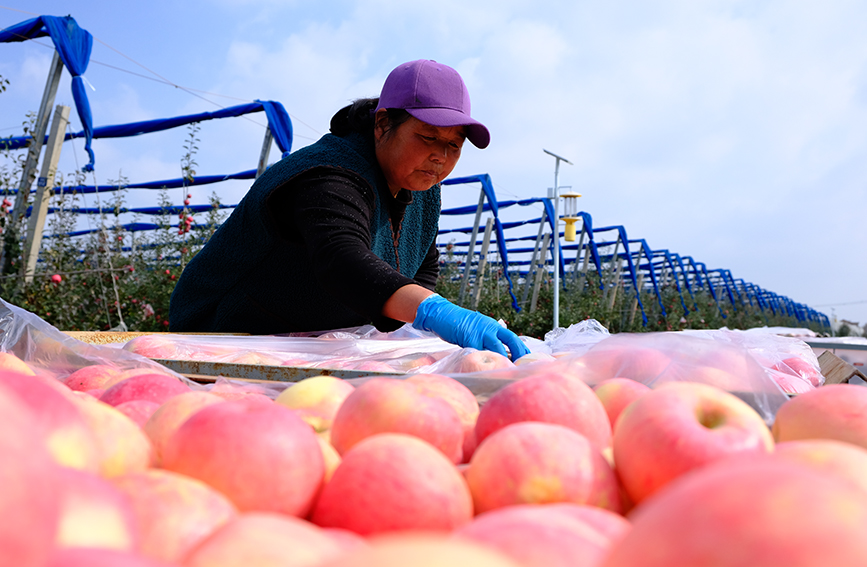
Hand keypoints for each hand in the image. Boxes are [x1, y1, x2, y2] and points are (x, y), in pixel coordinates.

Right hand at [412, 294, 529, 360]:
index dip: (521, 348)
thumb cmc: (459, 325)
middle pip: (510, 340)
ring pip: (497, 348)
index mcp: (493, 326)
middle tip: (523, 366)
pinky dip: (484, 362)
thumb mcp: (478, 328)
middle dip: (519, 353)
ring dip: (503, 360)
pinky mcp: (469, 339)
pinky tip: (488, 370)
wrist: (443, 315)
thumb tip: (496, 353)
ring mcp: (480, 333)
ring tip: (508, 371)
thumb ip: (487, 338)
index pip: (511, 337)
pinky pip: (479, 353)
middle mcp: (489, 328)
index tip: (528, 358)